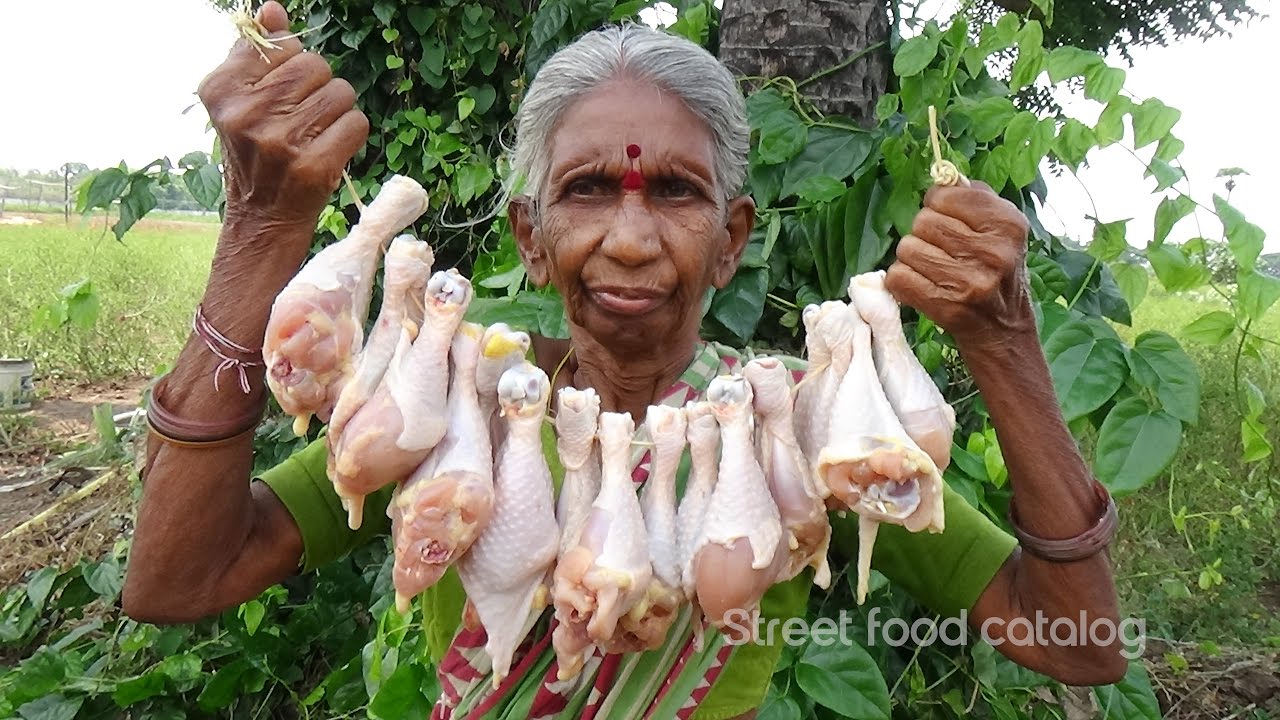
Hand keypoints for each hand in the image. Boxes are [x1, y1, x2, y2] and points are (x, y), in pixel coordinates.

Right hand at [197, 1, 368, 232]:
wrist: (262, 217)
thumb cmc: (256, 151)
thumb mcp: (241, 101)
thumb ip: (256, 53)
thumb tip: (272, 9)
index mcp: (221, 90)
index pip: (282, 45)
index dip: (292, 65)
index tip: (281, 94)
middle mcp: (246, 114)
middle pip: (316, 65)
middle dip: (319, 86)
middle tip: (303, 117)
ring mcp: (280, 142)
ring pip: (340, 92)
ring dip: (338, 110)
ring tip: (317, 133)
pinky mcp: (313, 166)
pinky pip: (356, 123)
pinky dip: (351, 133)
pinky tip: (331, 148)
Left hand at [884, 182, 1034, 347]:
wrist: (1003, 329)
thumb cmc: (995, 271)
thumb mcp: (1000, 229)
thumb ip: (974, 197)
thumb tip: (943, 174)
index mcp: (1008, 224)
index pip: (945, 195)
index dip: (937, 205)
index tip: (946, 218)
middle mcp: (994, 252)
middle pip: (922, 221)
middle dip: (924, 234)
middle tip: (942, 251)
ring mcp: (971, 281)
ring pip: (907, 248)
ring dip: (912, 258)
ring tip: (933, 270)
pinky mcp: (947, 306)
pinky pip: (898, 277)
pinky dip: (902, 281)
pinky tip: (922, 286)